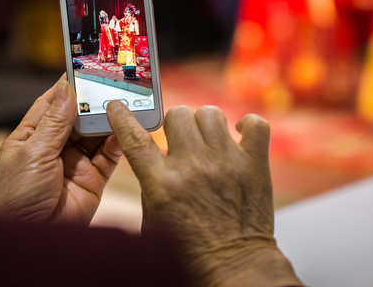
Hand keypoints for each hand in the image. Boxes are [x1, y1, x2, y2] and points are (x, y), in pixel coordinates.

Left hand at [0, 76, 121, 224]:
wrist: (32, 240)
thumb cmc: (17, 199)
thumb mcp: (32, 153)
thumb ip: (54, 121)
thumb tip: (66, 88)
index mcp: (30, 138)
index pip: (51, 104)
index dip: (67, 86)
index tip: (84, 67)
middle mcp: (53, 148)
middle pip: (78, 116)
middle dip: (93, 101)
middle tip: (111, 82)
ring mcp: (75, 163)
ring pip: (96, 133)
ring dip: (108, 119)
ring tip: (122, 102)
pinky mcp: (93, 180)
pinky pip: (110, 156)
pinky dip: (119, 142)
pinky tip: (126, 128)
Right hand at [107, 103, 301, 286]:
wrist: (232, 267)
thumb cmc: (189, 251)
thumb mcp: (153, 220)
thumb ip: (150, 184)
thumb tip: (149, 155)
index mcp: (162, 183)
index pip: (134, 138)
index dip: (122, 117)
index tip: (118, 106)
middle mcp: (193, 167)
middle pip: (177, 114)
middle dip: (176, 125)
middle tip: (181, 141)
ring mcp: (226, 162)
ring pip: (211, 113)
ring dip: (206, 125)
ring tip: (209, 141)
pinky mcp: (254, 164)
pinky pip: (255, 124)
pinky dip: (248, 125)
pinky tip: (240, 136)